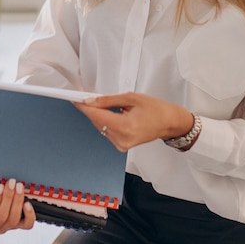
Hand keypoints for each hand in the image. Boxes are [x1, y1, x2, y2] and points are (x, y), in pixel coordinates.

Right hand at [0, 178, 35, 235]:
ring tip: (19, 187)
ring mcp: (3, 228)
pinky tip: (27, 204)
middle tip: (11, 183)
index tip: (0, 187)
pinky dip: (29, 215)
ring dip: (17, 201)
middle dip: (8, 197)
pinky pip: (26, 224)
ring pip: (13, 219)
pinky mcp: (16, 225)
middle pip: (1, 217)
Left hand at [74, 91, 193, 150]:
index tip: (75, 99)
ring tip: (112, 106)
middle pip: (97, 122)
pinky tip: (114, 115)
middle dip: (92, 109)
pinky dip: (106, 121)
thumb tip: (90, 101)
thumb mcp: (131, 98)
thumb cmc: (155, 109)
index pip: (97, 116)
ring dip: (100, 115)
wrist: (168, 122)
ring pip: (100, 126)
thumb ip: (108, 100)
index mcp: (126, 127)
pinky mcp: (121, 146)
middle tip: (90, 97)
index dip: (84, 107)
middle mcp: (122, 139)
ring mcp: (121, 145)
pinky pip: (106, 131)